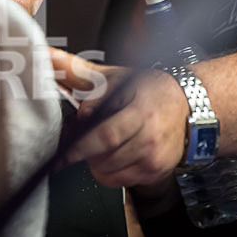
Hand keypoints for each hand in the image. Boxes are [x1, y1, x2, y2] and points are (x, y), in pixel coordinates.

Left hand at [53, 50, 188, 186]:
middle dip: (85, 150)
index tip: (61, 154)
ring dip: (96, 160)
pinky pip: (119, 181)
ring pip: (108, 172)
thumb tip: (47, 55)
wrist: (188, 103)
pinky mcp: (155, 172)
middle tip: (83, 137)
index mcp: (139, 112)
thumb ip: (76, 69)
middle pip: (104, 157)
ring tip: (104, 141)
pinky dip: (109, 171)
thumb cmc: (148, 88)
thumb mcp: (113, 76)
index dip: (80, 146)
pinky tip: (115, 153)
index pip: (105, 135)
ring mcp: (154, 159)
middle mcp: (150, 139)